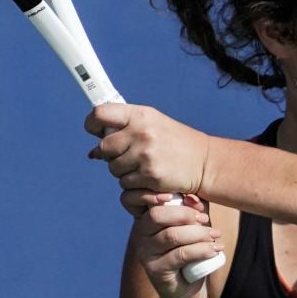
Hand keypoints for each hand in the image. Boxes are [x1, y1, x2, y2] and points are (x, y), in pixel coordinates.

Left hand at [85, 104, 209, 196]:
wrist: (205, 162)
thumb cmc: (176, 142)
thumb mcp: (154, 123)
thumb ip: (126, 128)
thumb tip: (93, 150)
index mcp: (141, 115)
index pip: (101, 114)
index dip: (92, 124)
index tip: (94, 131)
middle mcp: (141, 132)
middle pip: (103, 147)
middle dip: (110, 154)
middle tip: (126, 155)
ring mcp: (145, 155)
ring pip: (113, 168)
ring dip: (123, 171)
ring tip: (142, 166)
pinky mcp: (149, 175)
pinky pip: (125, 183)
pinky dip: (134, 183)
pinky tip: (149, 177)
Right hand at [131, 193, 222, 297]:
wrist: (188, 288)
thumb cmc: (191, 252)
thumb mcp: (194, 226)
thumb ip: (194, 209)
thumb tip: (193, 198)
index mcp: (148, 220)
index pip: (151, 202)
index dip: (166, 195)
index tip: (193, 201)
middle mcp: (141, 235)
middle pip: (157, 216)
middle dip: (185, 214)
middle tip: (206, 220)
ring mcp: (146, 254)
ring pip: (172, 235)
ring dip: (198, 233)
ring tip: (215, 236)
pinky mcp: (155, 270)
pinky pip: (180, 254)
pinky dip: (201, 249)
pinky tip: (215, 250)